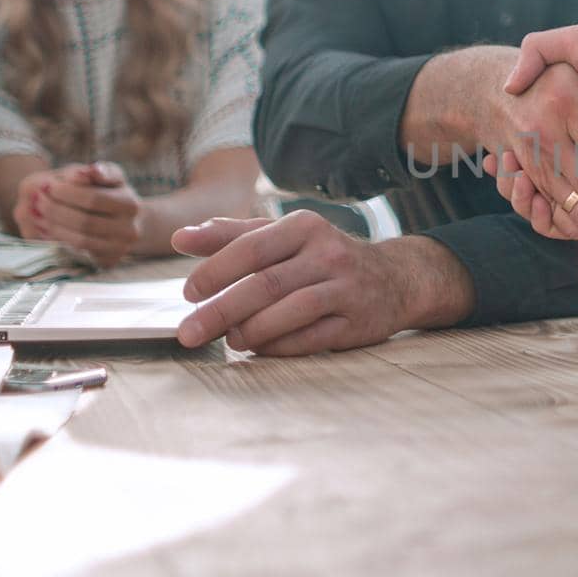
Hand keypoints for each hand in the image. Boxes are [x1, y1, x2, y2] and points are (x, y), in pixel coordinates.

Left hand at [13, 161, 143, 267]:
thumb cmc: (112, 193)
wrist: (126, 222)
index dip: (67, 193)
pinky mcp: (108, 262)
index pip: (93, 199)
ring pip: (80, 240)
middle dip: (56, 210)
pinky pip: (78, 254)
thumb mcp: (109, 176)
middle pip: (84, 222)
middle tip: (39, 201)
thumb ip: (97, 172)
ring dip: (54, 227)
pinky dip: (58, 241)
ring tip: (39, 214)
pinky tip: (47, 228)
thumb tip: (78, 175)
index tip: (49, 186)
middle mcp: (130, 230)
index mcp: (131, 204)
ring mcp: (120, 249)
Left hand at [172, 210, 475, 355]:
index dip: (215, 271)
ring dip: (250, 331)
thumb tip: (181, 238)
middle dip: (220, 312)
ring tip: (229, 341)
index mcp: (305, 226)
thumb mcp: (284, 236)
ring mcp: (346, 289)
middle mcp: (329, 254)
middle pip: (266, 285)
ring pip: (290, 312)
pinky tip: (259, 349)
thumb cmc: (324, 257)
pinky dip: (278, 347)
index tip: (188, 294)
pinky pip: (311, 339)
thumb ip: (233, 236)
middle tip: (188, 333)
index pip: (252, 248)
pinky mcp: (357, 323)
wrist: (396, 278)